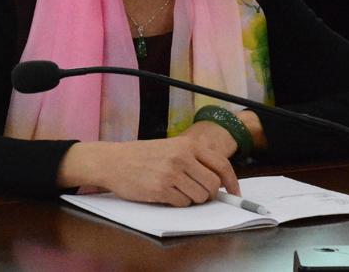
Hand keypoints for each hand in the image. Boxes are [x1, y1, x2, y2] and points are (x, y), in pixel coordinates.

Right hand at [57, 133, 239, 205]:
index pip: (221, 164)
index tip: (235, 193)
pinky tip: (166, 194)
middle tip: (199, 194)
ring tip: (178, 191)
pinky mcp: (160, 189)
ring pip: (200, 197)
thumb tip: (220, 180)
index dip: (232, 182)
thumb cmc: (143, 155)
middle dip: (210, 194)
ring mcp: (172, 174)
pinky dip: (178, 203)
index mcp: (188, 145)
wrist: (114, 160)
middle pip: (213, 184)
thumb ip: (194, 159)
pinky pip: (182, 204)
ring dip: (193, 199)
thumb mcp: (171, 147)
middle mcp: (182, 157)